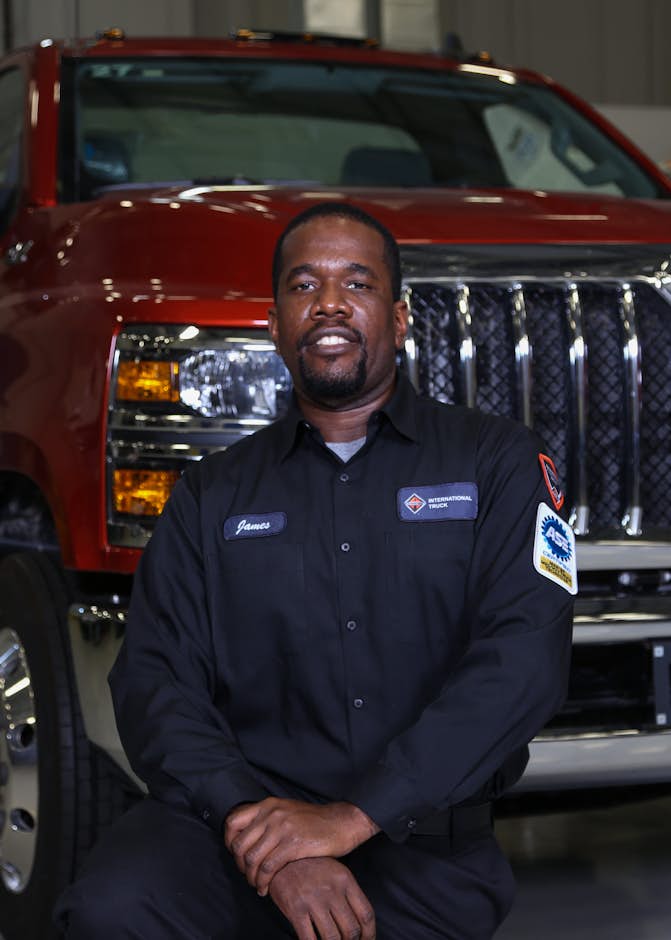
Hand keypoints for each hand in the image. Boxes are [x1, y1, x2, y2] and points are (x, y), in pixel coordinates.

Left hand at [225, 798, 378, 895]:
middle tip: (248, 875)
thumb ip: (267, 820)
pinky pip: (268, 868)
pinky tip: (266, 888)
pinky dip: (263, 882)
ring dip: (251, 878)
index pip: (233, 822)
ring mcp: (282, 828)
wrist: (340, 822)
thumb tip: (248, 838)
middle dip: (240, 866)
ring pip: (252, 859)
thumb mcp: (286, 811)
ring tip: (258, 885)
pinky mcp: (293, 844)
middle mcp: (271, 814)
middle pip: (239, 845)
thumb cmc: (314, 821)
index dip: (229, 843)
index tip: (237, 856)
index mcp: (267, 805)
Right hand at [269, 857, 375, 939]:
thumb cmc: (311, 866)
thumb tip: (359, 921)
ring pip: (332, 938)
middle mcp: (332, 891)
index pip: (366, 914)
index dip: (369, 935)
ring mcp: (314, 900)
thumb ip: (348, 893)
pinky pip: (309, 939)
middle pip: (351, 930)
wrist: (281, 857)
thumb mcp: (334, 871)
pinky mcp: (296, 909)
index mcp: (345, 880)